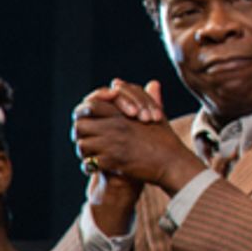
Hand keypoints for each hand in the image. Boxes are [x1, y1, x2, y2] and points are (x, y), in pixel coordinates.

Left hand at [72, 79, 204, 194]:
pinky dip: (90, 166)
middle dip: (81, 133)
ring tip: (92, 155)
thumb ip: (150, 99)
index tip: (89, 120)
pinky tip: (97, 167)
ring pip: (81, 145)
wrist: (172, 163)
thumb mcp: (159, 114)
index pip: (90, 105)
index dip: (84, 112)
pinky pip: (89, 163)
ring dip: (84, 151)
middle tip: (87, 139)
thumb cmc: (166, 140)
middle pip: (79, 125)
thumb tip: (149, 83)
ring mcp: (112, 144)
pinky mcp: (113, 162)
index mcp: (123, 114)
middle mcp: (115, 127)